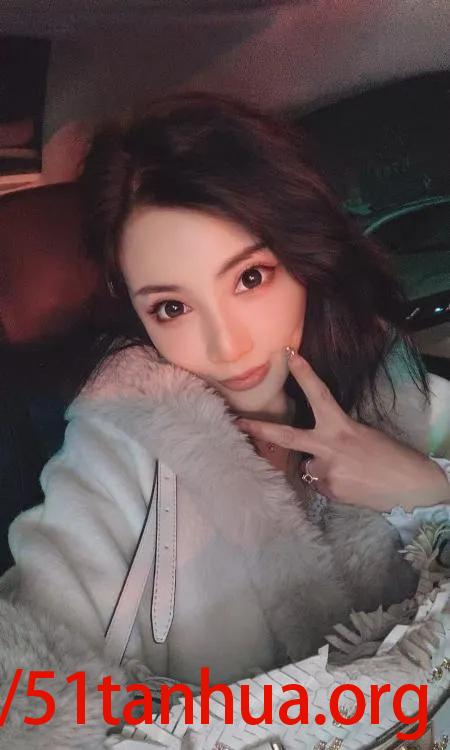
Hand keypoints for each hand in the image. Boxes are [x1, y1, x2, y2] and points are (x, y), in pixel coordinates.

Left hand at [235, 350, 449, 510]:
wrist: (410, 486)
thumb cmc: (390, 456)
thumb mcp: (362, 435)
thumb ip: (335, 437)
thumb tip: (316, 450)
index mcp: (340, 426)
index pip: (318, 395)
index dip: (303, 374)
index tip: (287, 355)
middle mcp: (328, 447)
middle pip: (286, 436)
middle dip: (260, 429)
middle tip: (238, 423)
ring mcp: (326, 470)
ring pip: (311, 467)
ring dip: (324, 469)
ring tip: (351, 472)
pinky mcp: (329, 491)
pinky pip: (321, 484)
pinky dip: (333, 484)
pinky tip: (352, 484)